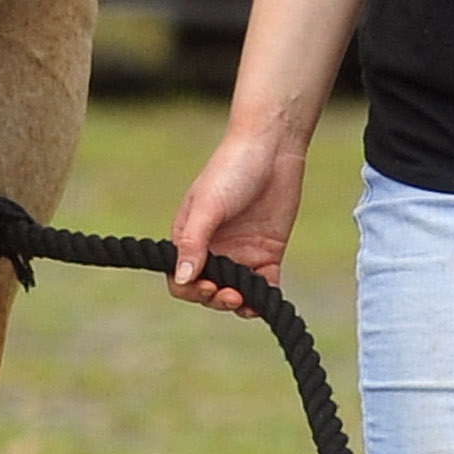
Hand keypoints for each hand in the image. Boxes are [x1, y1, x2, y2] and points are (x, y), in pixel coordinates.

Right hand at [170, 120, 308, 313]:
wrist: (271, 149)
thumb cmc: (231, 170)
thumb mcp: (207, 206)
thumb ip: (193, 243)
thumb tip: (181, 278)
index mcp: (190, 239)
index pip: (181, 279)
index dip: (191, 289)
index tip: (209, 287)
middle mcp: (214, 250)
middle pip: (207, 291)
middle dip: (216, 299)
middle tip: (232, 295)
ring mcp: (241, 253)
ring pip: (236, 294)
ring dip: (239, 304)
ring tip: (247, 301)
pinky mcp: (267, 253)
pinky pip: (264, 285)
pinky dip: (264, 297)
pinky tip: (267, 298)